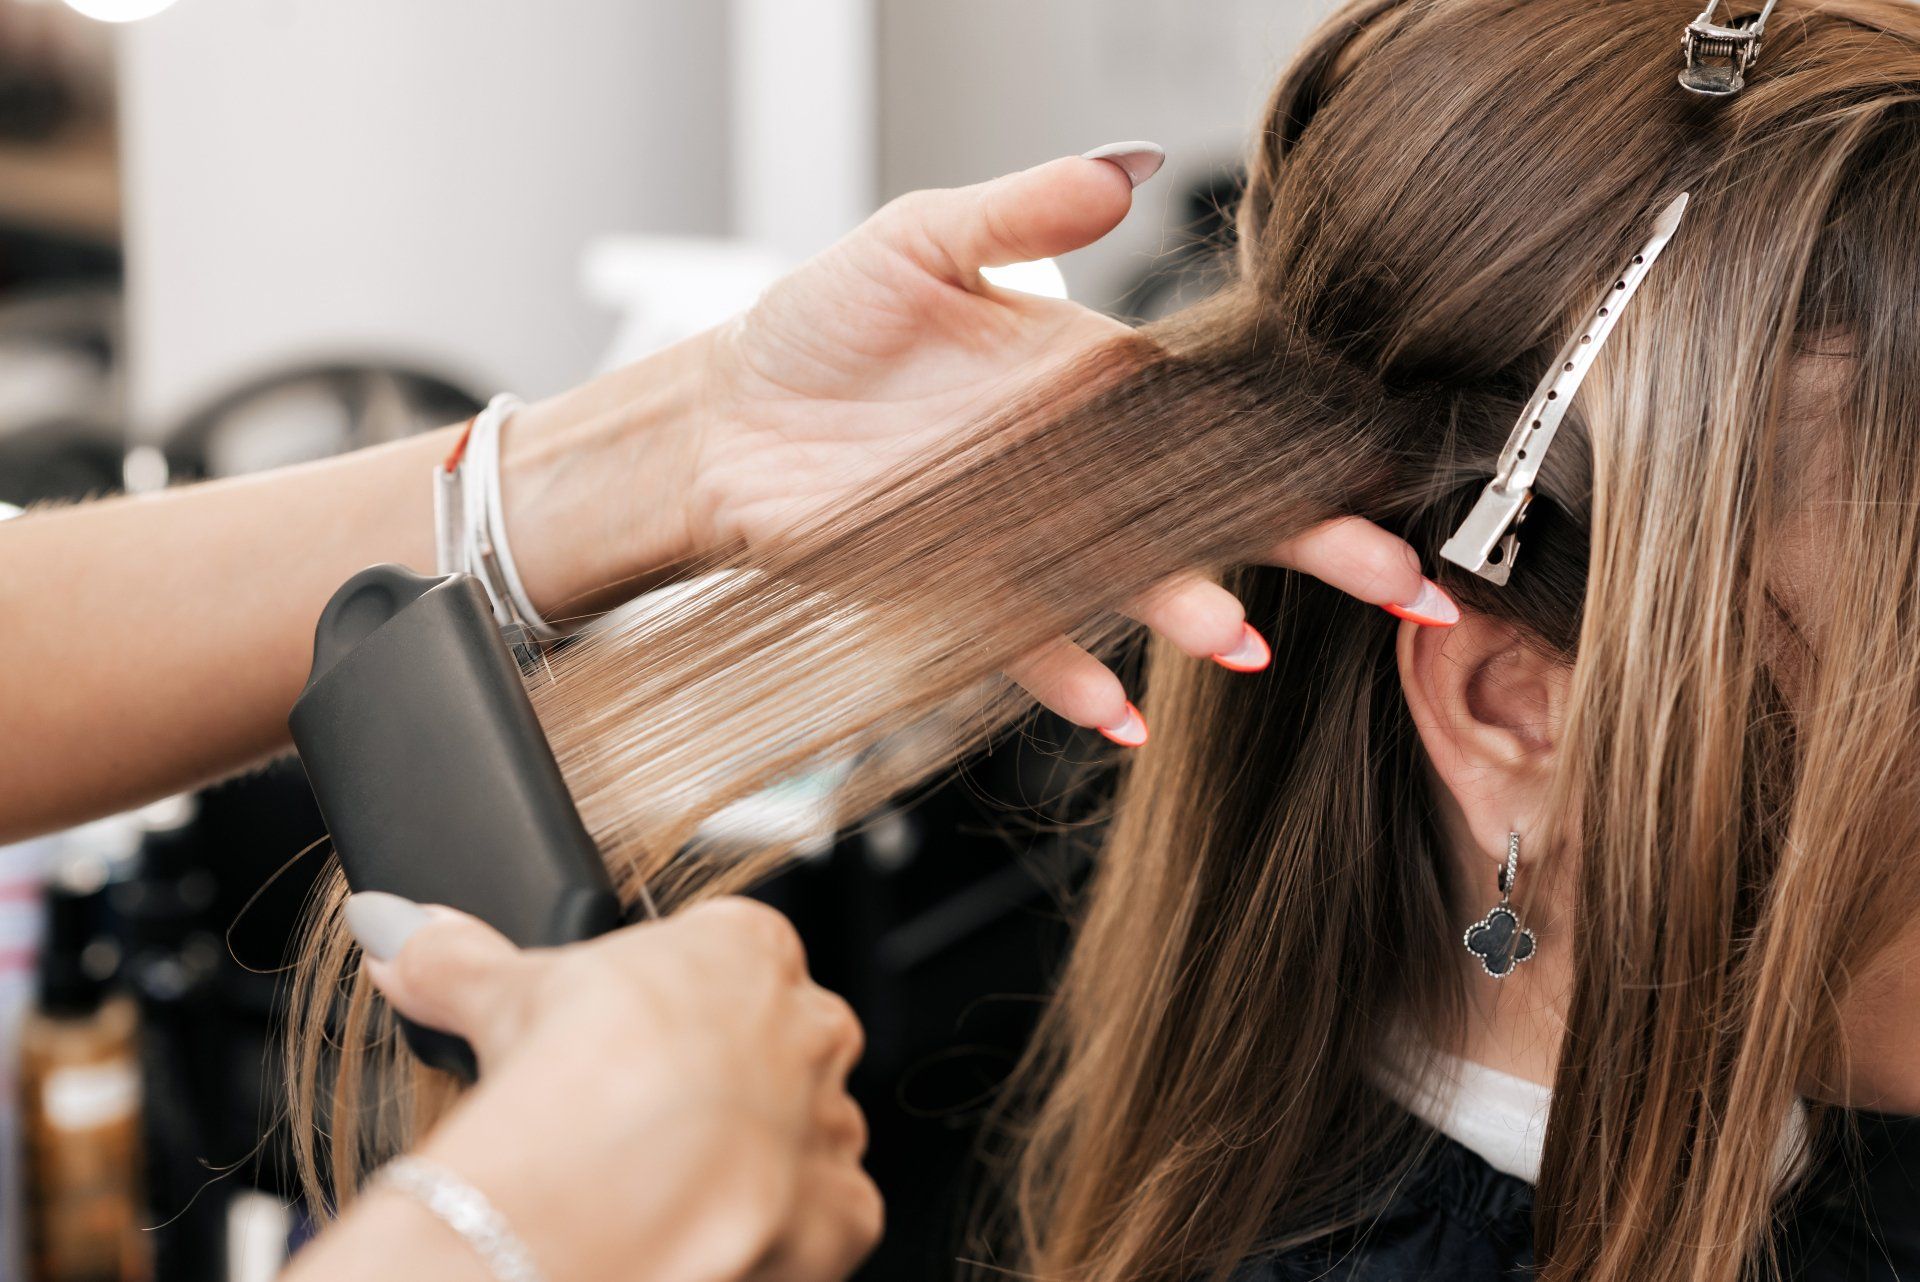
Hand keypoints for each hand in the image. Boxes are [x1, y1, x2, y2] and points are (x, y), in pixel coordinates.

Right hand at [342, 893, 878, 1281]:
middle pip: (776, 1042)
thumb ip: (461, 957)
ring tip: (667, 1187)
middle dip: (721, 1079)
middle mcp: (807, 1026)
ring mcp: (831, 1117)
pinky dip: (780, 1228)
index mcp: (745, 949)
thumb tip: (394, 925)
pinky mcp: (843, 1211)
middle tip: (639, 1120)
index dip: (674, 1003)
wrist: (612, 1193)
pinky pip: (827, 1212)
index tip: (627, 1041)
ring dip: (753, 1154)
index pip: (729, 956)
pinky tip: (710, 1229)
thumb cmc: (581, 1075)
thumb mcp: (509, 997)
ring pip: (808, 1128)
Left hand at [683, 147, 1460, 742]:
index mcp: (1086, 378)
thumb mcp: (918, 241)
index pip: (1218, 413)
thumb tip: (1122, 166)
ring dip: (1193, 612)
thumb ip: (1020, 212)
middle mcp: (1072, 464)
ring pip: (1135, 581)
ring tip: (1245, 641)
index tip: (1378, 467)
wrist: (724, 420)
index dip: (1301, 443)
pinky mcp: (964, 592)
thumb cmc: (818, 326)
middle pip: (1210, 508)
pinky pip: (1033, 645)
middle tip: (1398, 578)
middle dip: (1306, 543)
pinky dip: (1074, 678)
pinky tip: (1121, 715)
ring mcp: (1025, 534)